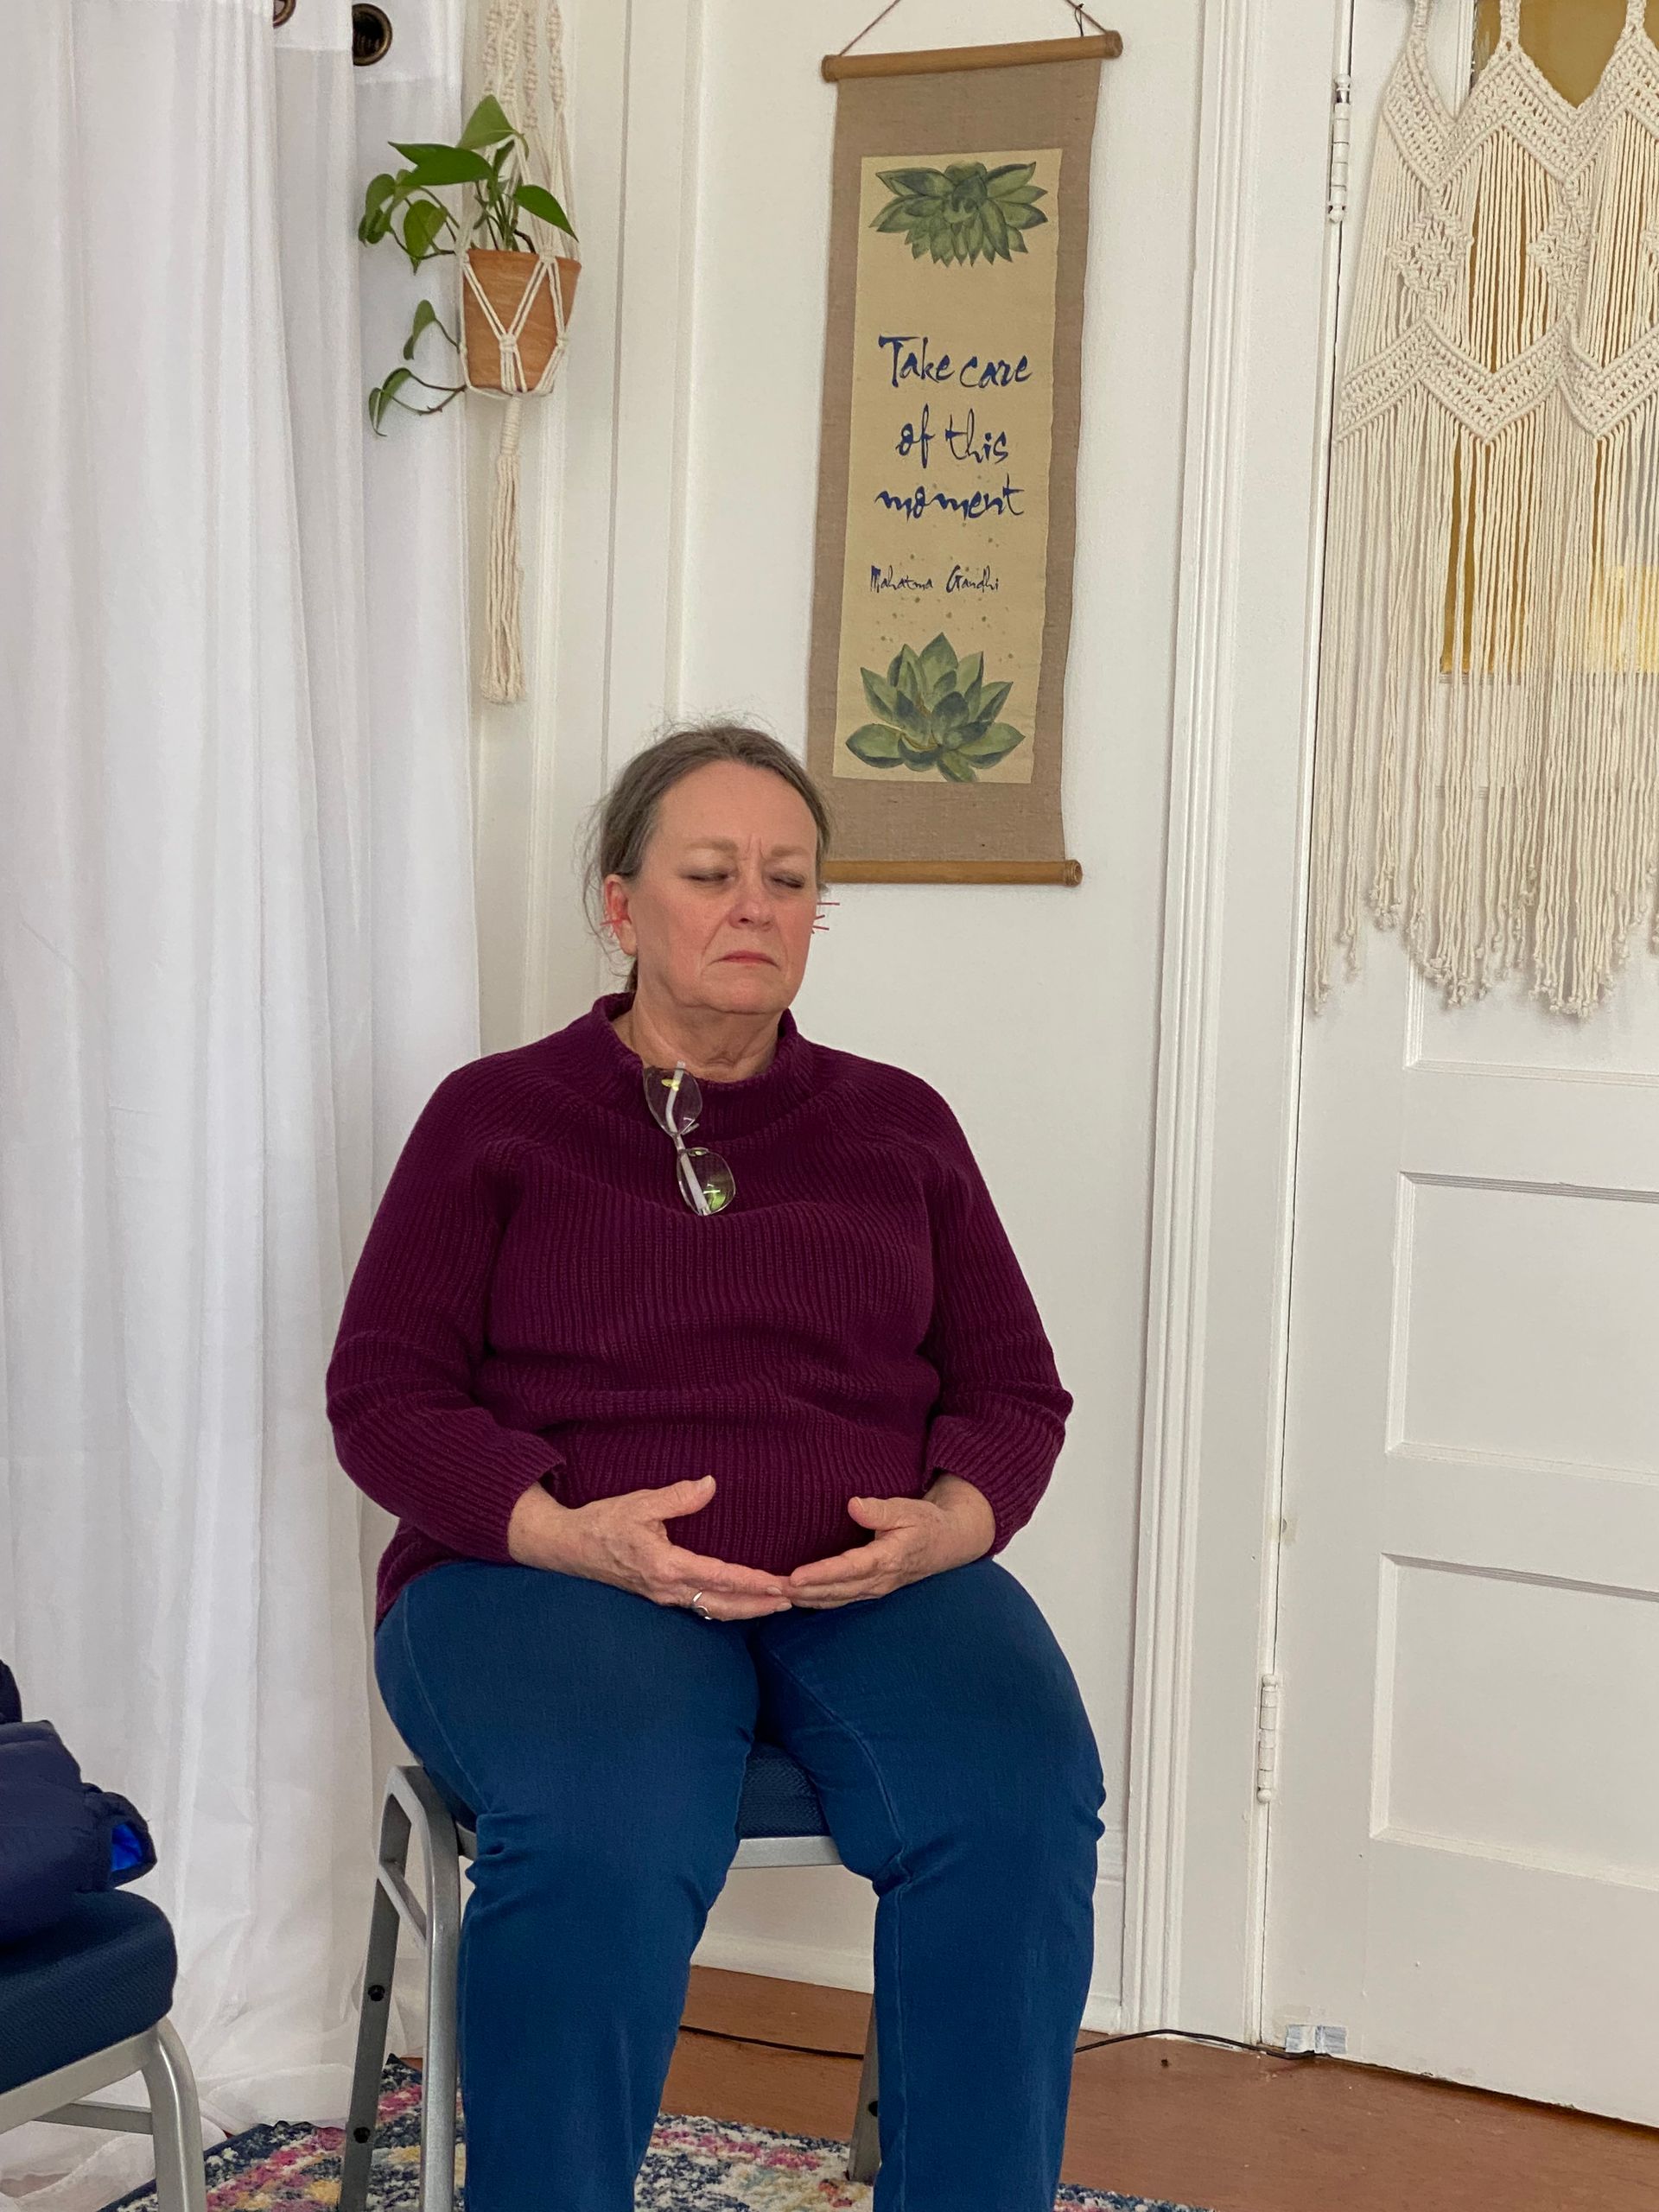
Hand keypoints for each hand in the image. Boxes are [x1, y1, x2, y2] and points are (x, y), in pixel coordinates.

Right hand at [507, 1475, 793, 1619]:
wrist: (568, 1547)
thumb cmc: (603, 1522)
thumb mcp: (639, 1502)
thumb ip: (676, 1496)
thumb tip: (710, 1485)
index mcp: (666, 1566)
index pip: (720, 1577)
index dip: (753, 1583)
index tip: (781, 1584)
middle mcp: (668, 1588)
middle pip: (723, 1604)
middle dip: (759, 1604)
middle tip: (793, 1599)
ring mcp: (663, 1597)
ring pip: (712, 1610)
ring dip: (746, 1609)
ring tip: (776, 1605)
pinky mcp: (658, 1596)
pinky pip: (698, 1607)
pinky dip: (725, 1608)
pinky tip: (740, 1605)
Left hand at [784, 1475, 996, 1609]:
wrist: (948, 1542)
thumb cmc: (926, 1522)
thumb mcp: (907, 1509)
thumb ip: (880, 1510)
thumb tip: (853, 1505)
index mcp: (887, 1559)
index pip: (847, 1570)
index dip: (819, 1575)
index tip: (793, 1577)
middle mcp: (879, 1580)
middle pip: (834, 1591)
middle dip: (801, 1592)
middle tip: (768, 1588)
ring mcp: (875, 1589)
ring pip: (835, 1600)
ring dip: (805, 1599)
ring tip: (774, 1595)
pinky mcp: (871, 1590)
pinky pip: (840, 1600)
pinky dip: (816, 1601)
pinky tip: (796, 1598)